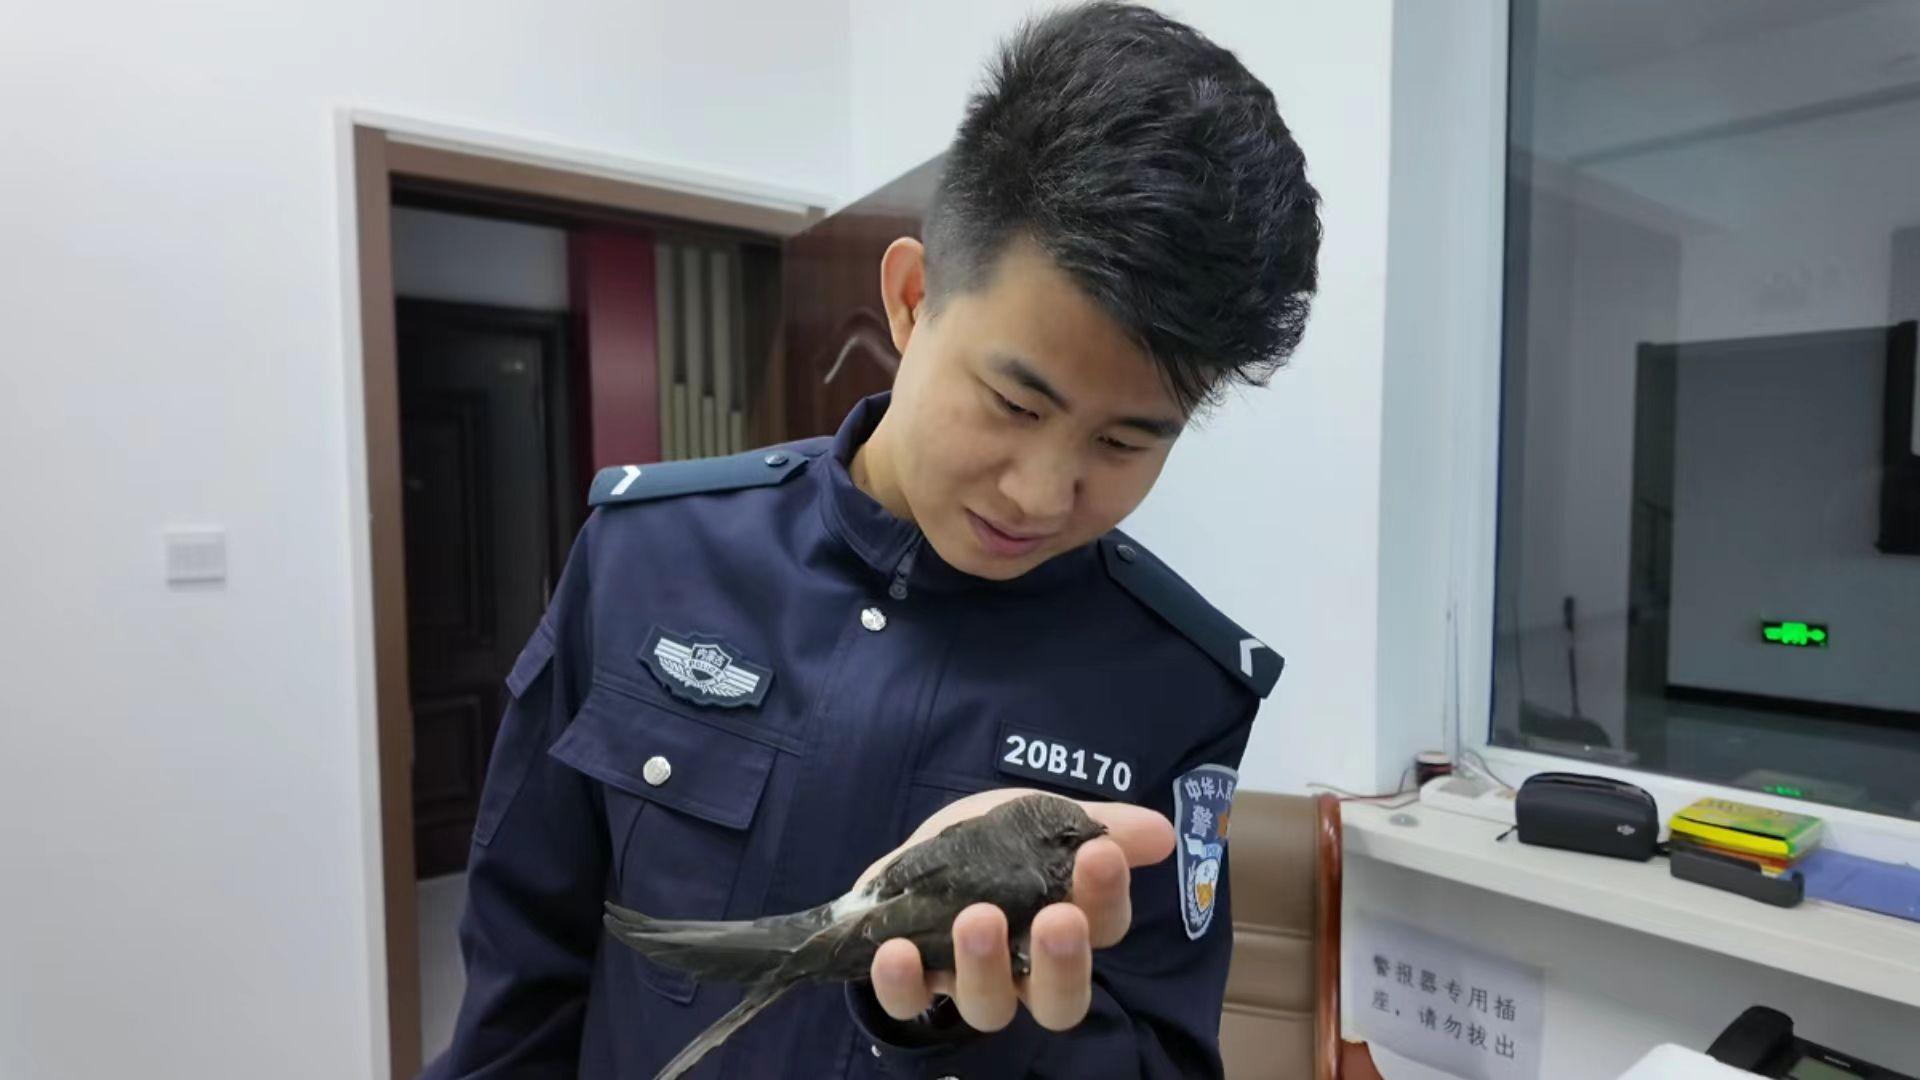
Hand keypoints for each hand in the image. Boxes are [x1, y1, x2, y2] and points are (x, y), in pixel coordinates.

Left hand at [856, 789, 1175, 1033]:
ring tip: (977, 920)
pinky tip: (897, 951)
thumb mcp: (1045, 820)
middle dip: (1061, 963)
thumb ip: (1101, 824)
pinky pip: (908, 1002)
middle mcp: (1027, 972)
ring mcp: (970, 983)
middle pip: (1059, 997)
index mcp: (1072, 927)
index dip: (1107, 896)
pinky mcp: (913, 985)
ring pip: (988, 1005)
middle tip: (1057, 920)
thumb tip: (1163, 833)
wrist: (922, 857)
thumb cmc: (998, 844)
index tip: (1101, 854)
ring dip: (984, 966)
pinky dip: (902, 983)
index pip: (1104, 927)